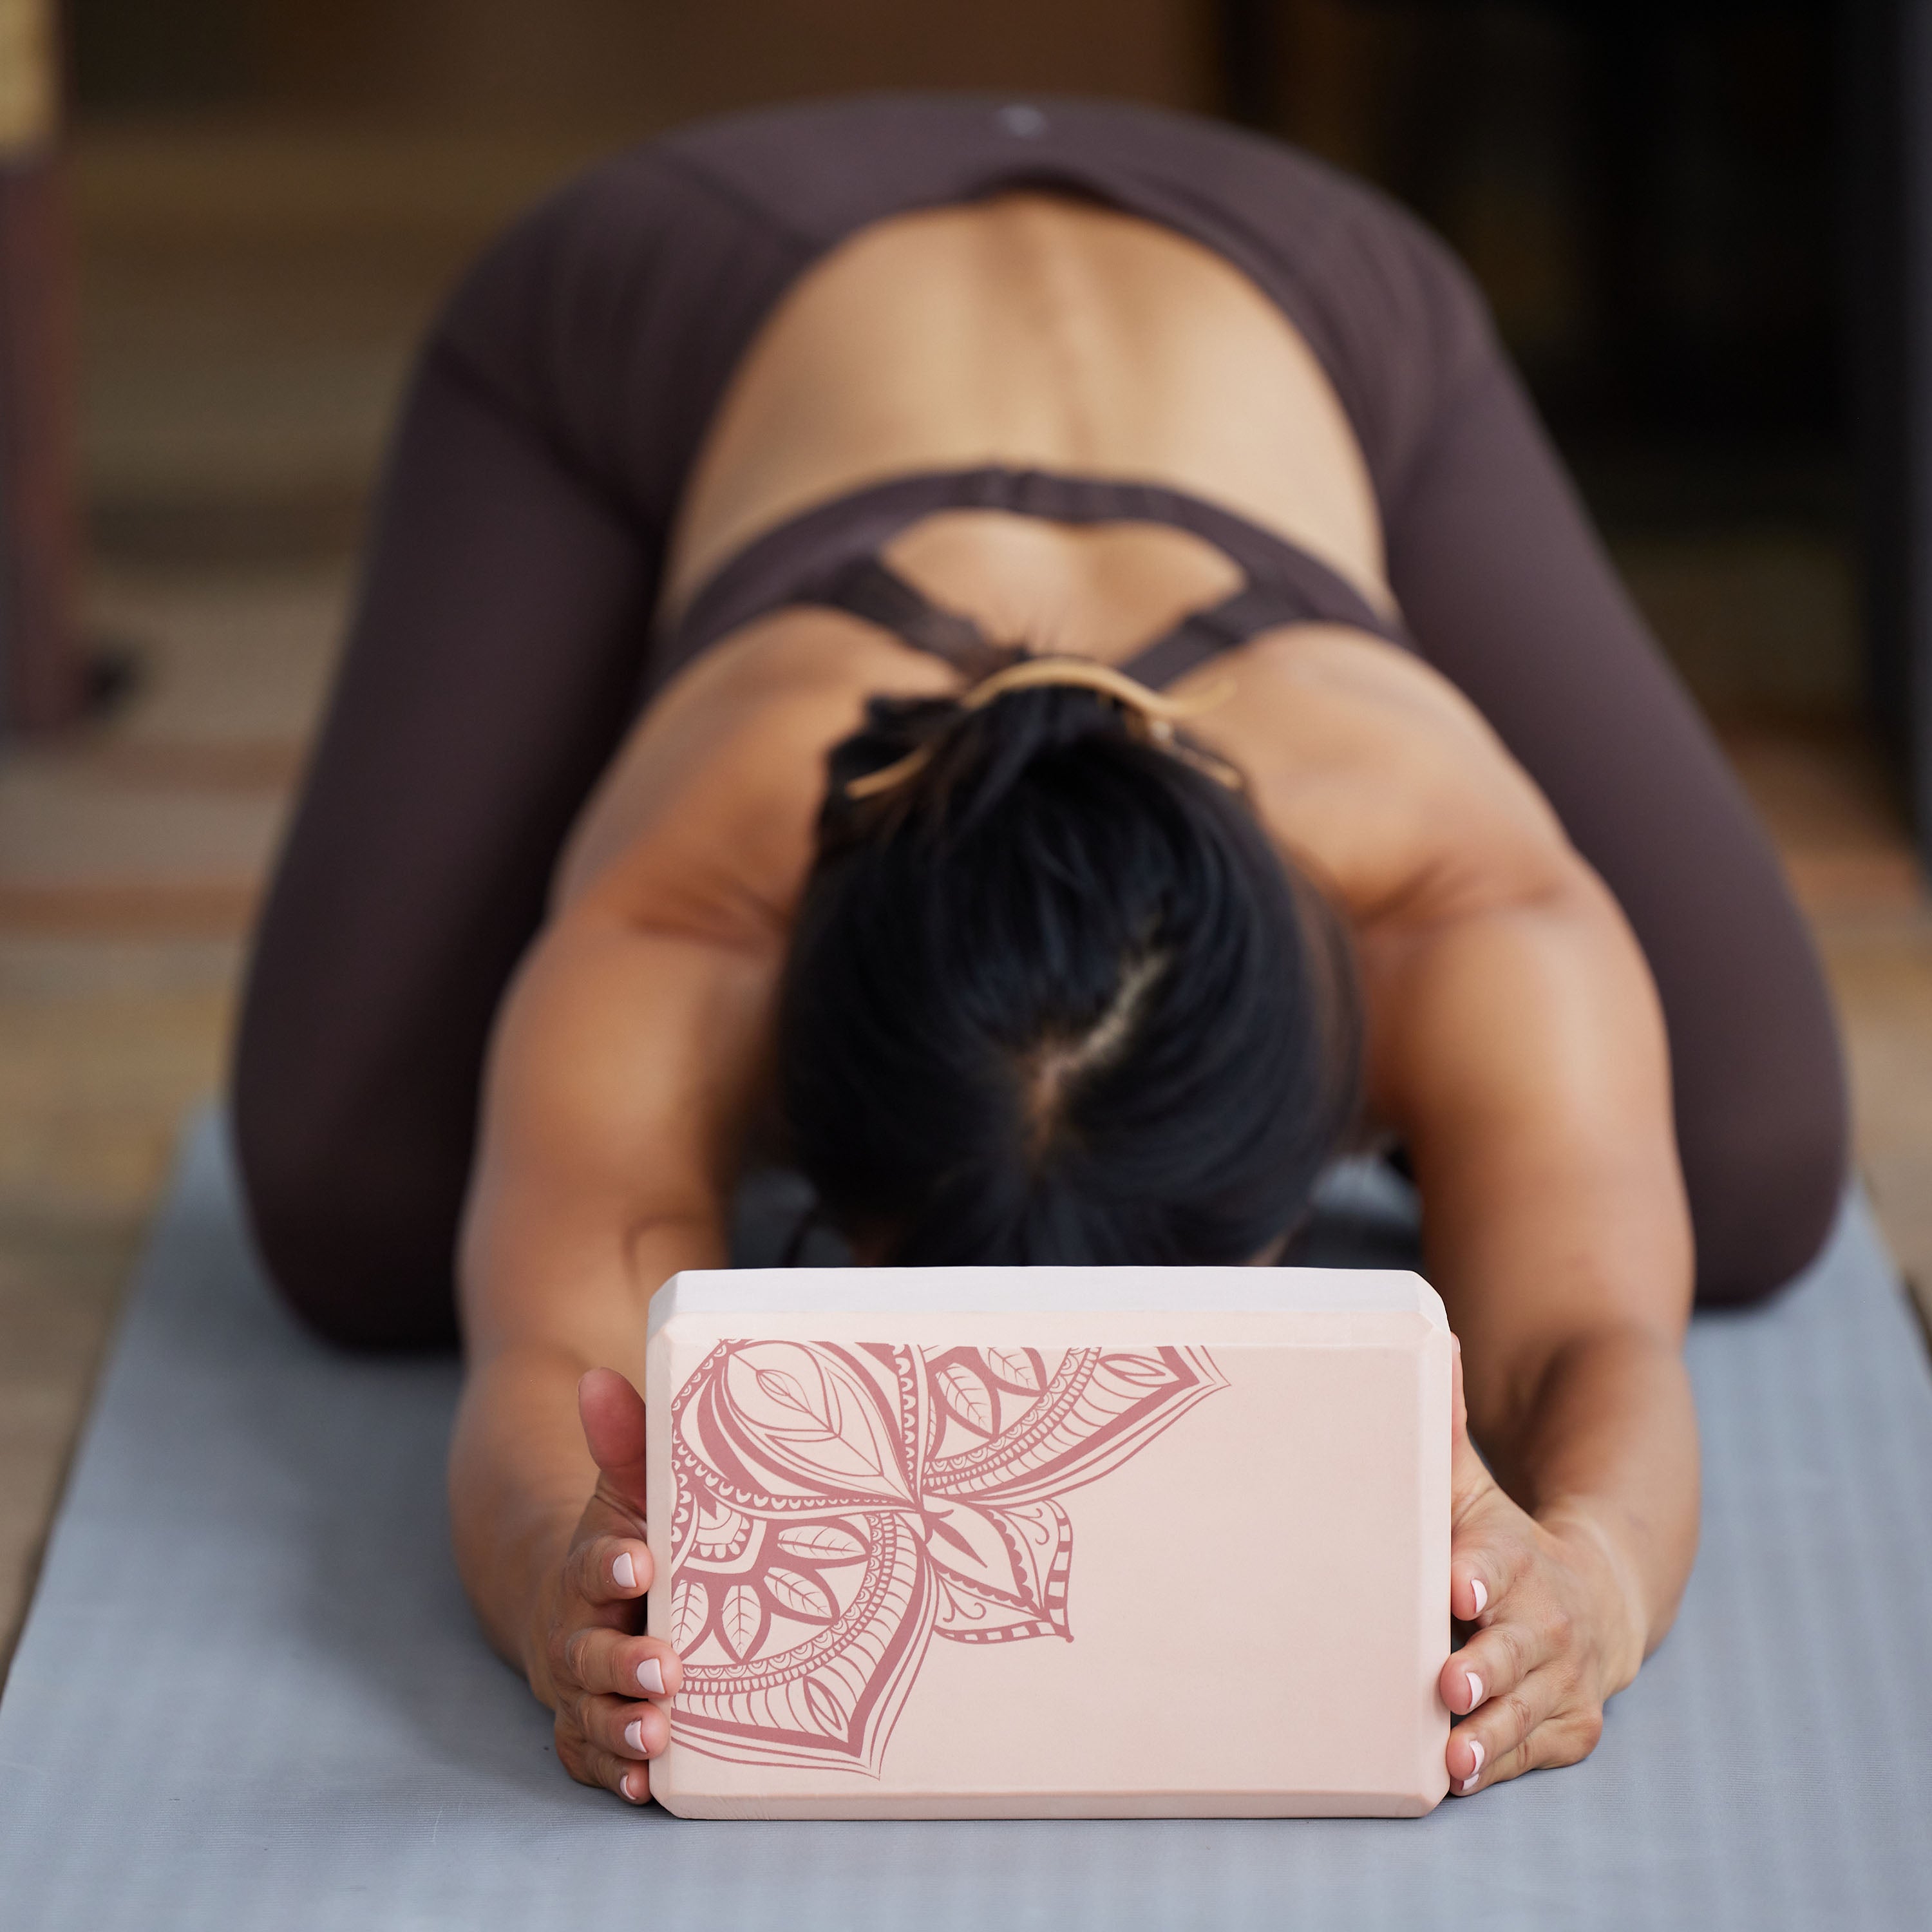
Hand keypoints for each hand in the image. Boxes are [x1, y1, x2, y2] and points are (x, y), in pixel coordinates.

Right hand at [528, 1368, 683, 1803]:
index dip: (613, 1565)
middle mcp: (576, 1632)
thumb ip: (628, 1440)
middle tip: (666, 1667)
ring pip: (590, 1713)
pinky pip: (592, 1758)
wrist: (586, 1600)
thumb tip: (599, 1378)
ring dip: (622, 1726)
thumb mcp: (633, 1489)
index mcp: (591, 1568)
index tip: (640, 1563)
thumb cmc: (629, 1538)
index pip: (594, 1564)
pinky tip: (646, 1786)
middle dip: (624, 1662)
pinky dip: (614, 1773)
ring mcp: (579, 1687)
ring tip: (658, 1734)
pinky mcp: (588, 1728)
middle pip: (589, 1653)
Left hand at [1439, 1341, 1646, 1795]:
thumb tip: (1429, 1340)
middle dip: (1485, 1666)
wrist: (1599, 1600)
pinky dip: (1501, 1765)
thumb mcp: (1473, 1489)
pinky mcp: (1566, 1728)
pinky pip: (1531, 1751)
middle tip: (1449, 1681)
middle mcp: (1544, 1623)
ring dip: (1489, 1732)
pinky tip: (1462, 1778)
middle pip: (1514, 1648)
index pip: (1498, 1562)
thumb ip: (1443, 1429)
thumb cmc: (1503, 1544)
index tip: (1456, 1585)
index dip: (1479, 1573)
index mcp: (1516, 1560)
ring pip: (1524, 1710)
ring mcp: (1560, 1680)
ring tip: (1452, 1753)